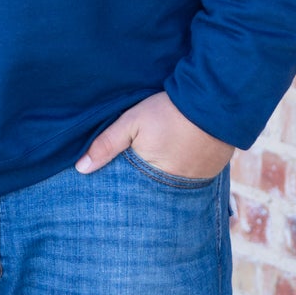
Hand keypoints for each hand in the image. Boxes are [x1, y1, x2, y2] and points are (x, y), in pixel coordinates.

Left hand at [75, 91, 233, 181]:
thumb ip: (107, 144)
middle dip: (142, 188)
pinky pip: (191, 181)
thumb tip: (81, 169)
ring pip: (172, 188)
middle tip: (135, 177)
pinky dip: (182, 174)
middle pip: (152, 193)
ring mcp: (196, 183)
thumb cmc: (170, 111)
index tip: (113, 185)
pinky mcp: (211, 174)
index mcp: (153, 179)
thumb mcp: (132, 121)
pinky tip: (177, 163)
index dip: (123, 188)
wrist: (214, 100)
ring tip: (156, 171)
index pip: (132, 193)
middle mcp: (176, 188)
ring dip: (163, 181)